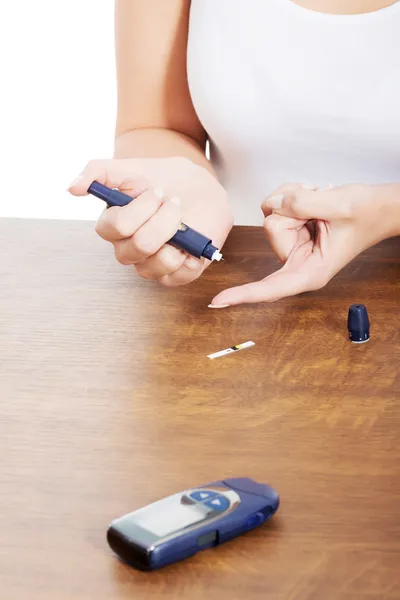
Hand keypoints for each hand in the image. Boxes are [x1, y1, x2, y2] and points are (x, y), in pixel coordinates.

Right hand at [68, 157, 232, 285]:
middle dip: (164, 218)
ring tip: (184, 221)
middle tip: (175, 203)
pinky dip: (190, 255)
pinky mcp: (174, 275)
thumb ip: (98, 172)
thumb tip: (71, 188)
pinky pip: (179, 275)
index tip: (158, 191)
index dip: (140, 209)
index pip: (116, 227)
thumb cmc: (164, 181)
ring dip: (177, 234)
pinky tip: (192, 240)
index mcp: (114, 227)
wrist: (201, 190)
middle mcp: (128, 250)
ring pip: (159, 262)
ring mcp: (151, 265)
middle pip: (140, 244)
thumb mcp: (132, 168)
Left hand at [210, 182, 397, 305]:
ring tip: (322, 202)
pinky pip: (274, 206)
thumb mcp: (339, 205)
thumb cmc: (367, 214)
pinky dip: (291, 195)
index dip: (243, 294)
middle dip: (294, 208)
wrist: (378, 205)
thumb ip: (303, 203)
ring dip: (295, 198)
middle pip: (273, 228)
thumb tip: (275, 204)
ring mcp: (292, 245)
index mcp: (311, 272)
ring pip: (272, 213)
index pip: (271, 287)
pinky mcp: (290, 231)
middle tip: (323, 206)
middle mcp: (297, 262)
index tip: (218, 301)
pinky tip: (313, 199)